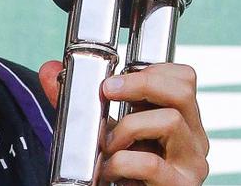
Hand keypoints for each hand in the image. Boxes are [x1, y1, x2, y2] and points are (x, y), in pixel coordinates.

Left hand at [39, 61, 208, 184]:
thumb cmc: (121, 171)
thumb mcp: (104, 131)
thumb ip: (78, 102)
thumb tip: (48, 70)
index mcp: (181, 119)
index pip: (183, 78)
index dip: (152, 69)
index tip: (117, 79)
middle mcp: (193, 138)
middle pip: (182, 90)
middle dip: (139, 83)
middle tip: (107, 92)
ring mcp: (191, 163)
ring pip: (170, 120)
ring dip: (127, 127)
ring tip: (108, 145)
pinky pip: (151, 163)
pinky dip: (121, 162)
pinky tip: (109, 170)